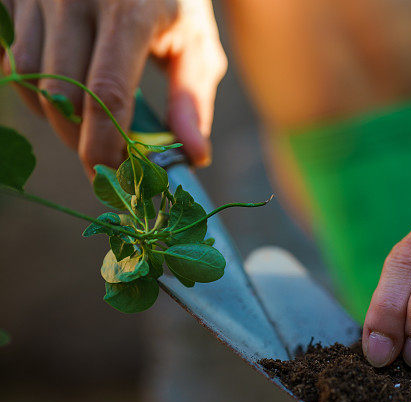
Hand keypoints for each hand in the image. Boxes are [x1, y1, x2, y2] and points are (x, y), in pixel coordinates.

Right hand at [0, 0, 225, 172]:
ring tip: (89, 117)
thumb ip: (193, 99)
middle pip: (62, 96)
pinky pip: (11, 58)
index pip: (106, 94)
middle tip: (109, 154)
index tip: (114, 179)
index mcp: (131, 10)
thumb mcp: (196, 42)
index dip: (105, 146)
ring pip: (29, 80)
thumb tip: (196, 158)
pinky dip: (33, 86)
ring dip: (55, 114)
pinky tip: (63, 88)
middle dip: (81, 138)